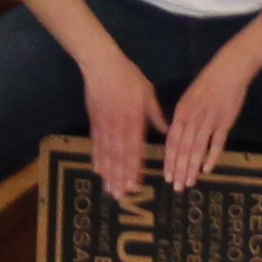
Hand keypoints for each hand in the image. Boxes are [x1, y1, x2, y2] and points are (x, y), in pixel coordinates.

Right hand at [82, 47, 170, 203]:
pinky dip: (96, 158)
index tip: (136, 183)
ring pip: (106, 154)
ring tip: (109, 189)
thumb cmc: (129, 78)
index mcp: (134, 120)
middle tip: (120, 195)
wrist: (102, 66)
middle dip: (120, 177)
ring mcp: (104, 126)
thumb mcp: (148, 94)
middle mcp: (118, 127)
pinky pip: (95, 144)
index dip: (134, 167)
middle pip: (119, 156)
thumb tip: (167, 132)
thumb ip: (156, 115)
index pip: (135, 148)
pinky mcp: (94, 122)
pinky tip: (97, 171)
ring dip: (108, 173)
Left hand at [160, 47, 257, 191]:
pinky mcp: (225, 121)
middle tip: (177, 186)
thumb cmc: (209, 82)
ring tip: (190, 182)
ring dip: (192, 167)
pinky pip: (216, 142)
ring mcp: (209, 120)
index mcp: (181, 112)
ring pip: (197, 148)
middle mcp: (192, 117)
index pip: (171, 141)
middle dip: (179, 169)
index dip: (169, 160)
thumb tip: (173, 135)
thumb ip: (182, 117)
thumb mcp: (189, 98)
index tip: (167, 176)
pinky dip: (211, 157)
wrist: (229, 68)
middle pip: (183, 148)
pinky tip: (207, 169)